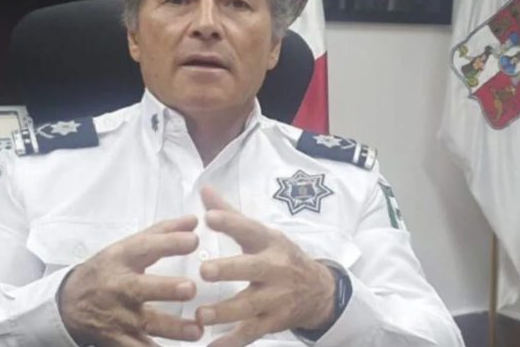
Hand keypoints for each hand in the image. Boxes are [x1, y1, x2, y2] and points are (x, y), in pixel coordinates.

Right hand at [59, 215, 203, 345]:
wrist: (68, 304)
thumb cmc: (106, 271)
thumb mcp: (127, 248)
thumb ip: (162, 234)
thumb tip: (194, 220)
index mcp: (122, 259)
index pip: (145, 247)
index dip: (169, 243)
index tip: (193, 240)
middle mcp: (120, 287)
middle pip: (142, 288)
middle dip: (166, 289)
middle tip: (190, 289)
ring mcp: (119, 316)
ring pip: (146, 324)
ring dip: (173, 329)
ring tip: (197, 331)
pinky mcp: (118, 340)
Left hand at [196, 187, 335, 346]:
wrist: (319, 291)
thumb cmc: (278, 256)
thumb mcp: (260, 233)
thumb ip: (230, 214)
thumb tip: (204, 188)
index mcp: (269, 243)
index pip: (249, 229)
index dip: (230, 223)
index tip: (209, 217)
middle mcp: (274, 269)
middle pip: (252, 269)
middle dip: (229, 270)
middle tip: (204, 271)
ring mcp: (275, 298)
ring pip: (250, 306)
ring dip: (225, 312)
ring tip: (201, 315)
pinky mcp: (273, 322)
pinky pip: (251, 334)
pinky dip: (232, 342)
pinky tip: (211, 346)